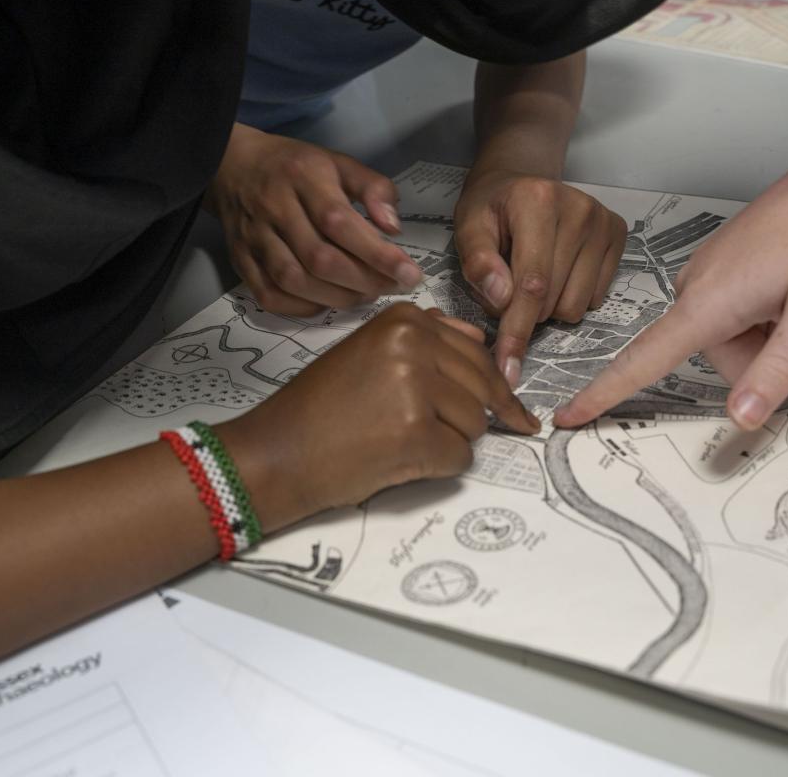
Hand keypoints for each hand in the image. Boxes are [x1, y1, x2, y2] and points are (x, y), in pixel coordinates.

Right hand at [205, 124, 424, 314]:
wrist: (232, 164)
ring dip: (337, 297)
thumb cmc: (296, 167)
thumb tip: (393, 228)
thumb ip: (373, 188)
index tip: (409, 274)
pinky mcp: (240, 260)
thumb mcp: (339, 162)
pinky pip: (269, 295)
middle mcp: (274, 208)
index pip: (341, 223)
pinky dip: (301, 307)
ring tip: (365, 295)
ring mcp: (253, 238)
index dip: (377, 254)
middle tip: (391, 287)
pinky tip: (326, 302)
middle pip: (319, 259)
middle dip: (363, 281)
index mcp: (303, 178)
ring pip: (294, 281)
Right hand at [222, 303, 539, 523]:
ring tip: (397, 441)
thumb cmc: (318, 409)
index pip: (477, 354)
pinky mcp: (416, 433)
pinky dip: (437, 468)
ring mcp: (416, 387)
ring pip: (476, 425)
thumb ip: (425, 341)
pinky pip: (460, 458)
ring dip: (448, 443)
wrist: (276, 452)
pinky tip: (397, 461)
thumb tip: (480, 341)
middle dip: (467, 418)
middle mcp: (414, 343)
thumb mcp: (369, 353)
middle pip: (483, 389)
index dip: (494, 389)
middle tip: (431, 435)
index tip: (512, 411)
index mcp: (404, 320)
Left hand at [453, 169, 626, 385]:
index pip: (531, 282)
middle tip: (508, 290)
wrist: (521, 181)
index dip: (517, 329)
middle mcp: (579, 209)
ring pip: (578, 305)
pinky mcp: (618, 234)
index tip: (507, 368)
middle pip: (554, 300)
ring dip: (550, 308)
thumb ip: (478, 262)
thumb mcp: (468, 227)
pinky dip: (572, 297)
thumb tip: (501, 299)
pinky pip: (597, 298)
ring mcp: (603, 222)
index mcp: (537, 201)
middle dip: (526, 312)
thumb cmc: (491, 209)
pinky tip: (559, 272)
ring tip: (533, 278)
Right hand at [554, 147, 787, 430]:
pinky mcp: (732, 263)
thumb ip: (777, 372)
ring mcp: (715, 271)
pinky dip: (779, 319)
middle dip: (771, 362)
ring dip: (781, 340)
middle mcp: (699, 285)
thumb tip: (739, 419)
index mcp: (709, 300)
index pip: (642, 360)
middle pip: (719, 359)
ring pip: (737, 339)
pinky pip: (743, 314)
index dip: (603, 393)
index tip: (566, 417)